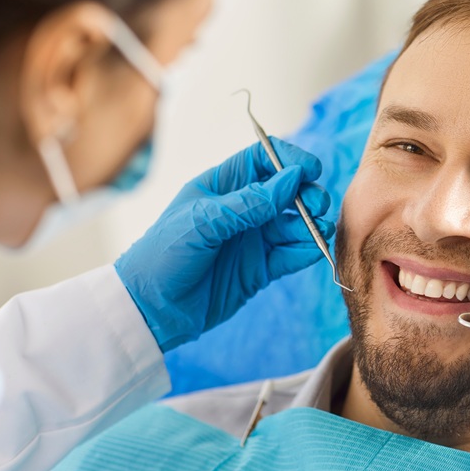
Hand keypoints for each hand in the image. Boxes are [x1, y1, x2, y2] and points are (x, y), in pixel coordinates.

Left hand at [114, 139, 333, 352]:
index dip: (289, 160)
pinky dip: (307, 251)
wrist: (149, 310)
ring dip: (312, 224)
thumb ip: (250, 202)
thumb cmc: (162, 257)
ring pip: (294, 224)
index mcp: (222, 187)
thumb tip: (291, 179)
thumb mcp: (203, 222)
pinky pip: (291, 255)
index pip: (263, 160)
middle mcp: (242, 210)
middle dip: (307, 194)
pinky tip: (315, 250)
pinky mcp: (260, 270)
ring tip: (320, 230)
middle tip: (317, 205)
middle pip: (287, 191)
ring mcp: (253, 240)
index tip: (310, 170)